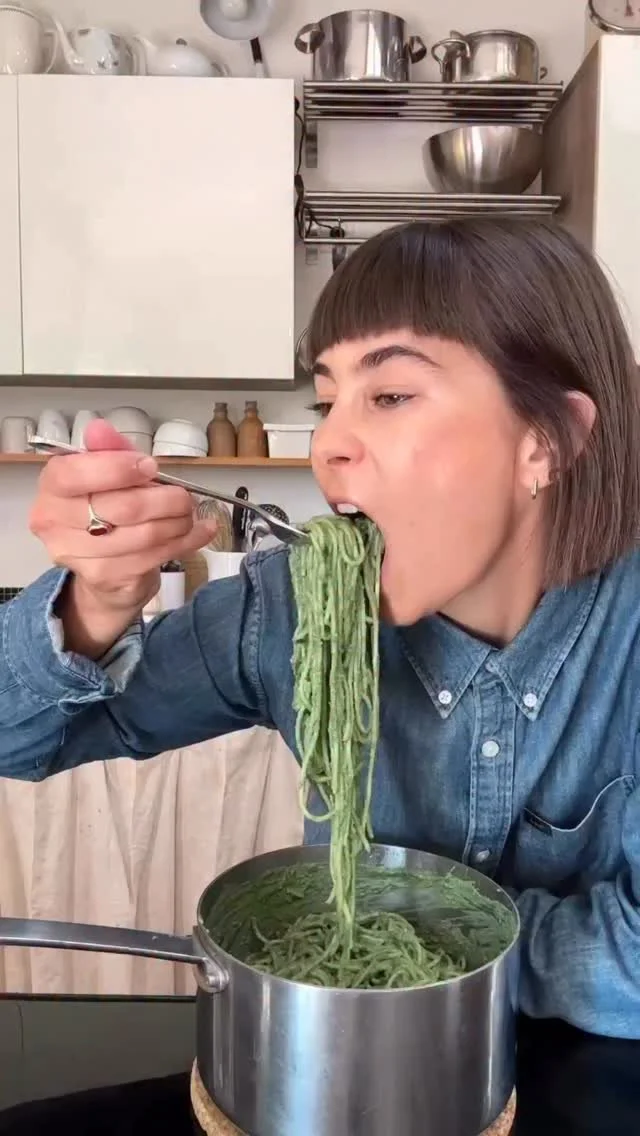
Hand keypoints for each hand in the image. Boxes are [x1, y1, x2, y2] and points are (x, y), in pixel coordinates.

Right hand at [29, 421, 215, 653]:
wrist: (105, 572)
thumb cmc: (107, 512)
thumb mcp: (109, 474)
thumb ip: (109, 451)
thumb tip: (100, 428)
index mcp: (51, 488)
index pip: (74, 474)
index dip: (117, 469)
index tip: (151, 467)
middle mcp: (54, 522)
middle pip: (121, 507)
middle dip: (165, 499)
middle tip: (184, 496)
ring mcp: (76, 555)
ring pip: (144, 534)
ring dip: (178, 522)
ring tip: (190, 514)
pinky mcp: (104, 578)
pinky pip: (154, 556)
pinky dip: (185, 542)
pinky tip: (199, 531)